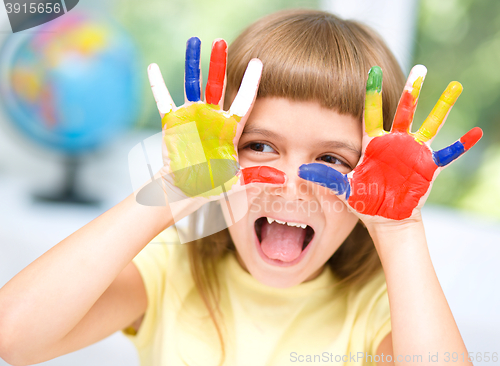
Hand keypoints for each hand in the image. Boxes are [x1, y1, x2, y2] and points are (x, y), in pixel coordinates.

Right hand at [144, 37, 284, 214]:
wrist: (187, 188)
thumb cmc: (212, 185)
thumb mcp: (236, 180)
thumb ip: (257, 177)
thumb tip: (283, 180)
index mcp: (229, 128)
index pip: (243, 100)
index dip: (250, 82)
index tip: (257, 62)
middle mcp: (212, 117)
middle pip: (217, 84)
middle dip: (219, 64)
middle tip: (221, 41)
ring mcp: (192, 116)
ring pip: (192, 84)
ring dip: (192, 64)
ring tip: (193, 41)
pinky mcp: (173, 122)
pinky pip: (164, 100)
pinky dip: (158, 85)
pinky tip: (153, 67)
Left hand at [298, 65, 481, 221]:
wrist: (385, 217)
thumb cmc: (364, 200)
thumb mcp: (344, 187)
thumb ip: (324, 176)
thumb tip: (299, 169)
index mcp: (374, 143)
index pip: (372, 112)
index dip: (373, 93)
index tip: (373, 71)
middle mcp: (395, 142)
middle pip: (405, 111)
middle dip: (413, 91)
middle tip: (421, 69)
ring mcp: (414, 152)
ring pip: (429, 124)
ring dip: (442, 107)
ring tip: (455, 86)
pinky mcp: (428, 166)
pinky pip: (447, 154)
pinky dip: (461, 145)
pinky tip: (475, 133)